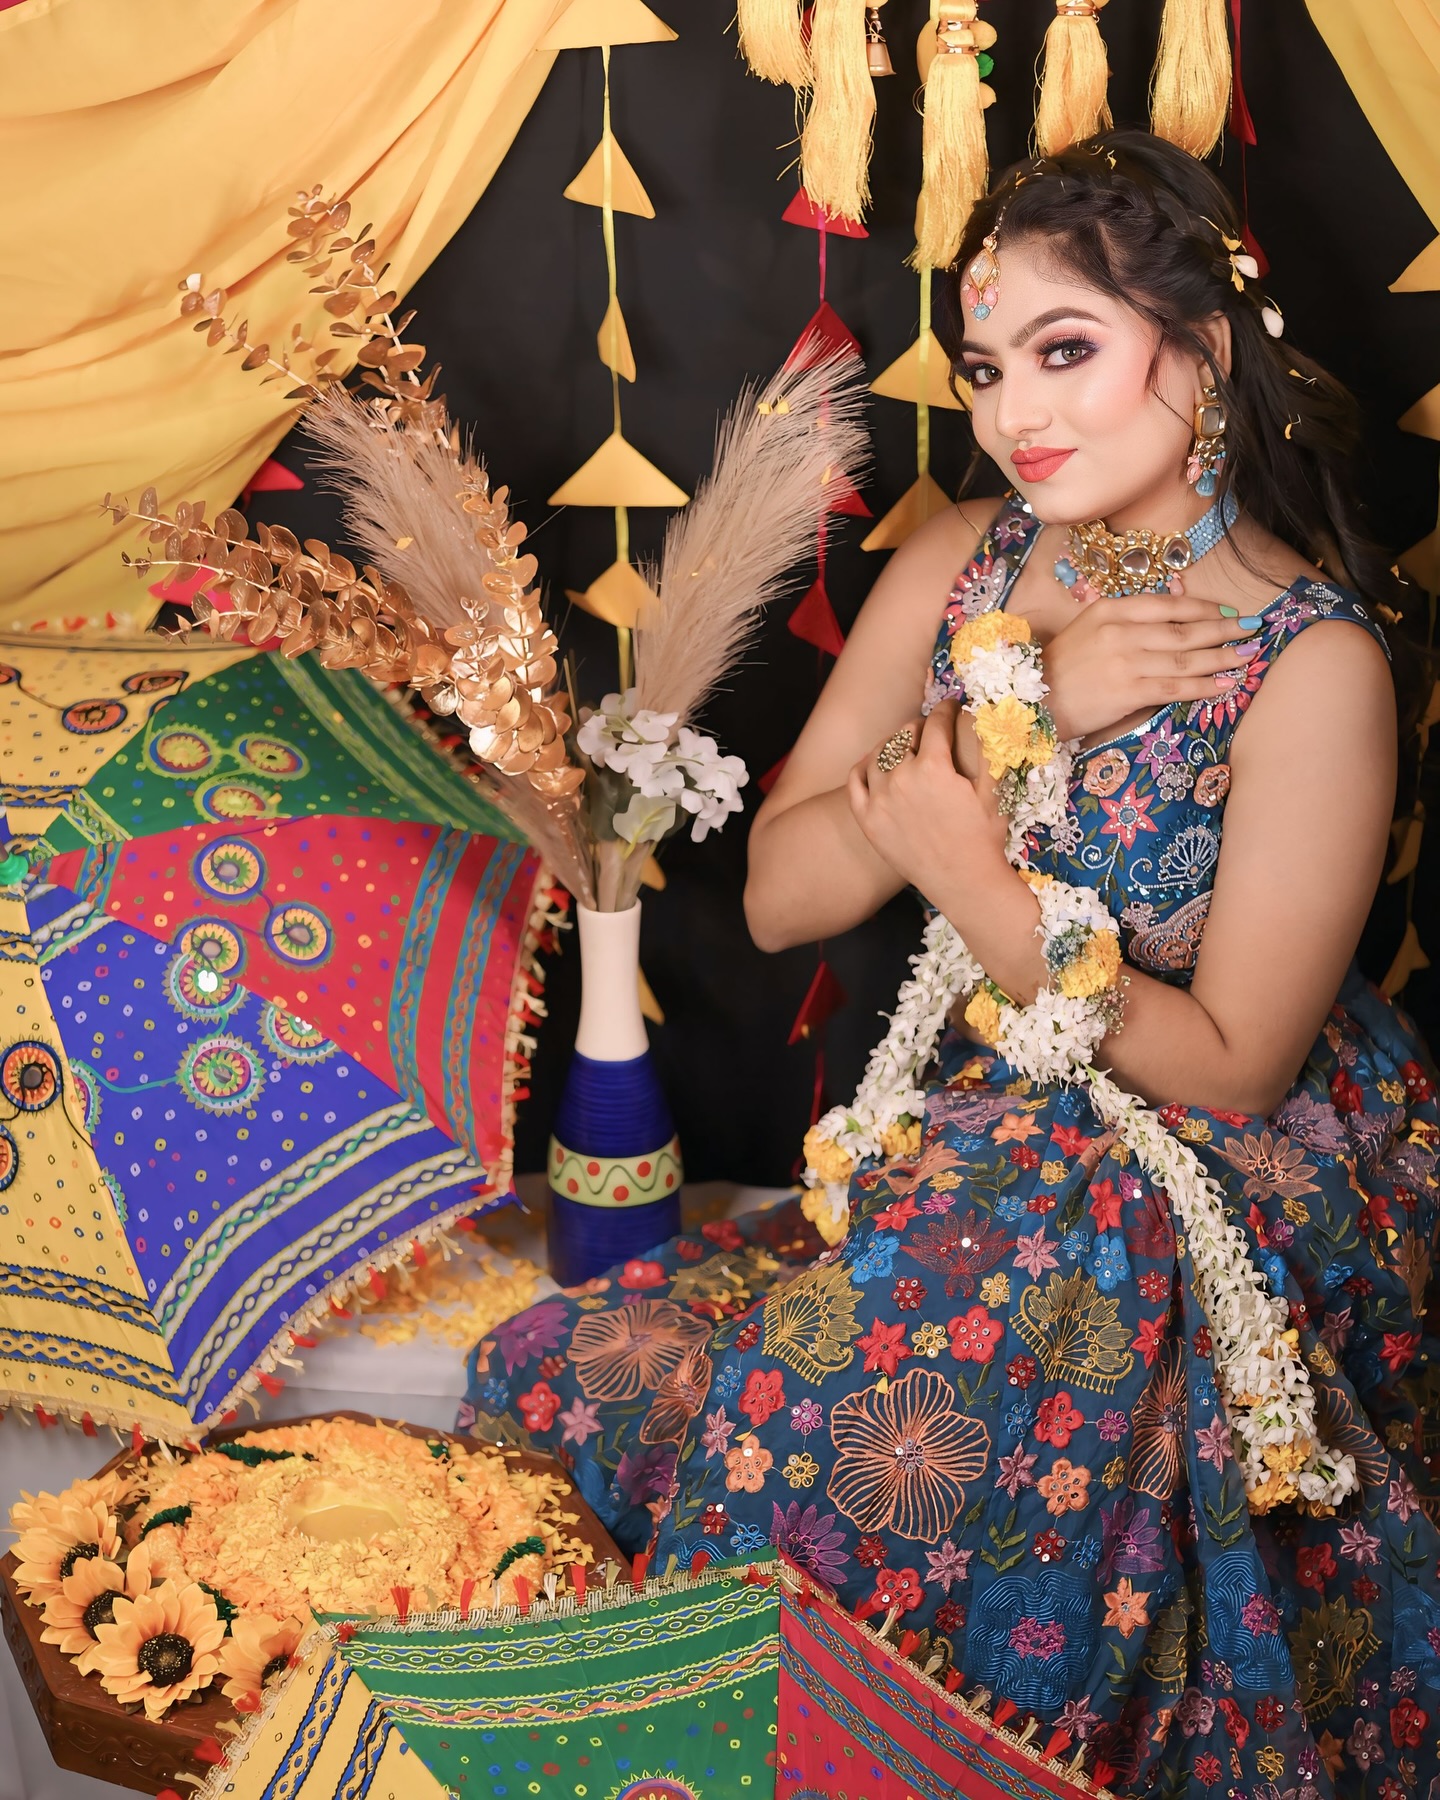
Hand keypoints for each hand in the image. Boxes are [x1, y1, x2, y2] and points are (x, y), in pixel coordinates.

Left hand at [847, 700, 1005, 893]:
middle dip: (921, 727)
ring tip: (905, 747)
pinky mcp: (867, 820)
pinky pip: (855, 781)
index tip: (952, 706)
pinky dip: (863, 766)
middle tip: (931, 730)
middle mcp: (901, 779)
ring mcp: (879, 800)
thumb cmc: (985, 838)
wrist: (964, 883)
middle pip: (904, 735)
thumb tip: (985, 715)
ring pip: (879, 754)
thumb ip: (987, 749)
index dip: (946, 710)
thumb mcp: (994, 790)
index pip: (936, 723)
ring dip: (893, 744)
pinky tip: (874, 764)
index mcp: (934, 767)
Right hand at [1042, 586, 1263, 742]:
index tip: (1227, 612)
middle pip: (1182, 629)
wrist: (1033, 703)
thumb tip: (1174, 607)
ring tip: (1247, 655)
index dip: (1203, 608)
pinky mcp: (1128, 691)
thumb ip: (1128, 619)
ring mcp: (1125, 661)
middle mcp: (1120, 631)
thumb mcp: (1090, 629)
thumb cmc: (1062, 668)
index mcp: (1110, 610)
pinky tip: (1225, 684)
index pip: (1167, 604)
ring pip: (1184, 657)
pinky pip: (1175, 686)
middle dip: (1223, 629)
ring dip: (1221, 657)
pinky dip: (1204, 685)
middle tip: (1252, 628)